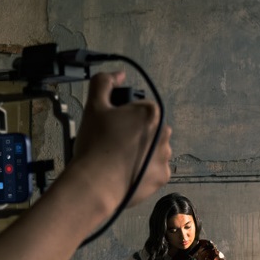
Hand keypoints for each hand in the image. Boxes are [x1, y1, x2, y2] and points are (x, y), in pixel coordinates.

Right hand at [70, 71, 171, 211]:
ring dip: (140, 154)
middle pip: (148, 130)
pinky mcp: (162, 177)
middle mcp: (164, 133)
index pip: (139, 110)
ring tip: (117, 162)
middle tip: (111, 145)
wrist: (95, 184)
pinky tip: (125, 174)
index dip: (123, 117)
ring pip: (151, 151)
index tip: (110, 128)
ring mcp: (165, 157)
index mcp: (152, 112)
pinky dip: (142, 172)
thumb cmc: (95, 143)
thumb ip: (104, 83)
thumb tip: (119, 75)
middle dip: (134, 135)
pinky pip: (153, 171)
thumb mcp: (94, 106)